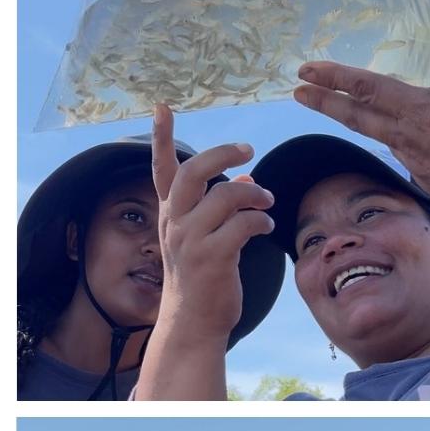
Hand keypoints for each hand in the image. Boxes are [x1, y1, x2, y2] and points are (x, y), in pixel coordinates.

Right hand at [150, 105, 274, 342]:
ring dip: (254, 194)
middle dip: (222, 154)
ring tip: (267, 202)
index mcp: (172, 215)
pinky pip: (243, 225)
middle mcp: (176, 223)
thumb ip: (222, 208)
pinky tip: (266, 228)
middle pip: (193, 172)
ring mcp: (191, 241)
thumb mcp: (207, 239)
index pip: (162, 170)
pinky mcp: (212, 259)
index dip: (162, 138)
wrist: (194, 323)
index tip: (162, 107)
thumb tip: (248, 178)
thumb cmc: (204, 279)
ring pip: (225, 195)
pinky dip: (260, 222)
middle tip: (248, 148)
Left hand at [294, 48, 429, 246]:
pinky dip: (398, 145)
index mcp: (423, 112)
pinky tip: (403, 142)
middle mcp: (412, 140)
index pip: (368, 89)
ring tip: (344, 110)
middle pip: (358, 117)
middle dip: (325, 102)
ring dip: (359, 123)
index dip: (335, 77)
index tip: (307, 70)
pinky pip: (408, 159)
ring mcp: (420, 167)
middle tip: (298, 92)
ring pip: (382, 138)